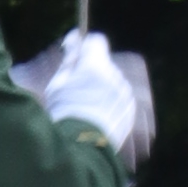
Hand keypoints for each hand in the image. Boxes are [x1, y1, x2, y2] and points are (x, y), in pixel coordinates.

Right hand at [17, 27, 153, 172]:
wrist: (81, 148)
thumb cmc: (64, 114)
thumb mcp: (58, 84)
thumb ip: (70, 58)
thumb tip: (74, 37)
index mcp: (96, 65)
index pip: (97, 40)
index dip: (86, 45)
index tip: (76, 54)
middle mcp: (115, 76)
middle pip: (104, 63)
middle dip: (92, 70)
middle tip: (75, 88)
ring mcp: (125, 94)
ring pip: (112, 82)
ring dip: (101, 87)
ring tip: (85, 108)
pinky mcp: (130, 110)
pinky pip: (119, 99)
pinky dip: (109, 103)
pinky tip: (95, 117)